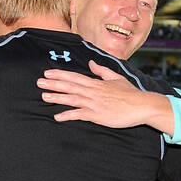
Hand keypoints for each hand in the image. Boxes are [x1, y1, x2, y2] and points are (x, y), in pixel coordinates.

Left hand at [37, 61, 161, 127]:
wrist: (142, 106)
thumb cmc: (130, 93)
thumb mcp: (116, 78)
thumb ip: (102, 71)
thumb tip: (91, 63)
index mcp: (97, 83)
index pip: (75, 77)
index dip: (60, 75)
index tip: (47, 73)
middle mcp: (93, 92)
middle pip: (70, 86)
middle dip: (54, 84)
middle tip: (38, 82)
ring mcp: (94, 103)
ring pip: (72, 99)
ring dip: (57, 97)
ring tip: (44, 96)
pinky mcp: (97, 115)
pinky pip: (80, 115)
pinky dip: (68, 115)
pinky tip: (57, 117)